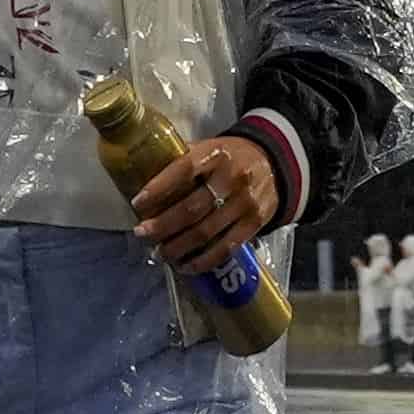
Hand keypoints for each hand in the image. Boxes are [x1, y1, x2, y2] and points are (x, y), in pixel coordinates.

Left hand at [131, 137, 279, 277]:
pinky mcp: (255, 223)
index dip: (158, 188)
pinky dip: (203, 261)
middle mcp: (232, 178)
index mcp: (215, 155)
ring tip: (159, 253)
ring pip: (206, 232)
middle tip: (142, 234)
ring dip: (178, 247)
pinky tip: (185, 266)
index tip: (138, 203)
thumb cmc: (230, 157)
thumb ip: (182, 160)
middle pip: (191, 208)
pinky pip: (226, 248)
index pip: (183, 170)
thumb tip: (142, 177)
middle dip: (162, 225)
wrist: (275, 162)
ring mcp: (245, 203)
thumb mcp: (209, 147)